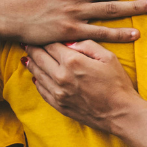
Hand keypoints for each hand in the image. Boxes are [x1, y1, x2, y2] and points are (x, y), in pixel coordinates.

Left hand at [24, 40, 143, 132]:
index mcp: (73, 61)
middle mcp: (61, 76)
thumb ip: (88, 45)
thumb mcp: (108, 57)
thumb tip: (69, 41)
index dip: (44, 37)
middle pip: (39, 57)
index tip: (38, 33)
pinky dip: (37, 81)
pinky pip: (42, 90)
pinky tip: (36, 76)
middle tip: (25, 42)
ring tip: (27, 57)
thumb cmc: (118, 84)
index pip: (51, 44)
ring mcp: (58, 92)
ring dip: (31, 64)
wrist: (121, 113)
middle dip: (32, 48)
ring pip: (37, 73)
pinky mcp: (59, 105)